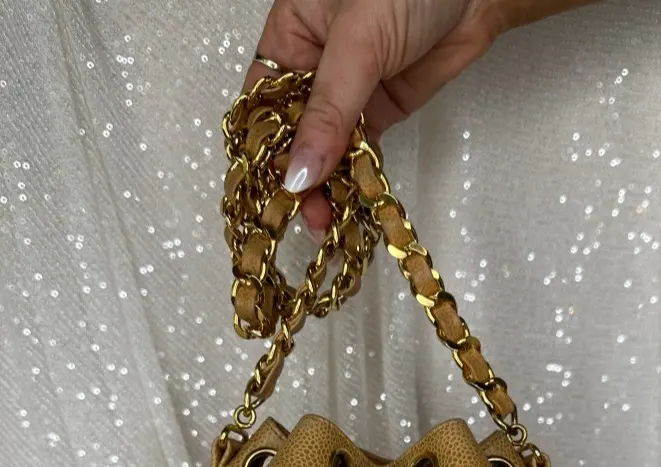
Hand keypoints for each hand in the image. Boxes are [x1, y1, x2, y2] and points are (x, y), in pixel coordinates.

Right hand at [245, 0, 600, 233]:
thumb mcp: (359, 42)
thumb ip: (329, 110)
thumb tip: (298, 173)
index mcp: (291, 34)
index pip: (263, 100)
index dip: (264, 146)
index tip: (270, 190)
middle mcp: (314, 65)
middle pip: (293, 132)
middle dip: (296, 177)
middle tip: (304, 215)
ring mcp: (350, 91)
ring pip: (326, 148)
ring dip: (325, 187)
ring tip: (326, 224)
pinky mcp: (381, 111)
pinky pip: (359, 151)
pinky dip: (354, 179)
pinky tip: (348, 206)